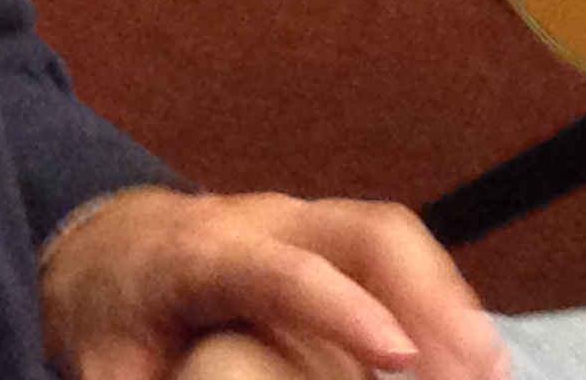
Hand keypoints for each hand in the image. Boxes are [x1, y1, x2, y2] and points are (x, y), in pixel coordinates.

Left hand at [40, 188, 507, 379]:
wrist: (106, 246)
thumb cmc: (104, 314)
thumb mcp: (100, 366)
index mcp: (205, 253)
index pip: (288, 273)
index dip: (345, 312)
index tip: (398, 359)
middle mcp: (268, 219)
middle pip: (370, 233)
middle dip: (430, 295)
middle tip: (472, 367)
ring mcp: (306, 219)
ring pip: (395, 236)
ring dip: (447, 296)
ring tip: (486, 363)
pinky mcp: (329, 235)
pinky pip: (396, 250)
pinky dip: (437, 295)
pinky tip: (465, 347)